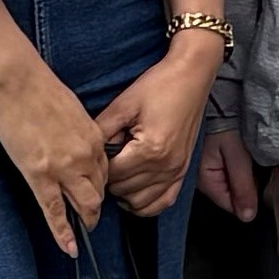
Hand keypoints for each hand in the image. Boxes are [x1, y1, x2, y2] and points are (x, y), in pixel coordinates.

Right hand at [0, 46, 116, 254]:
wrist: (19, 82)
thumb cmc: (40, 90)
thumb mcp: (72, 110)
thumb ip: (78, 132)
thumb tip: (74, 145)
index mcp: (93, 137)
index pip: (104, 170)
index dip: (99, 184)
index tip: (94, 191)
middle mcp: (85, 155)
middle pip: (98, 190)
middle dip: (96, 205)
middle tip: (92, 216)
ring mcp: (64, 167)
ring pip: (84, 203)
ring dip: (85, 218)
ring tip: (83, 230)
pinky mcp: (40, 175)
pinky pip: (54, 210)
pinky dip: (62, 233)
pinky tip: (68, 247)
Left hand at [99, 42, 216, 219]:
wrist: (191, 75)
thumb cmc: (159, 85)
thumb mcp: (123, 104)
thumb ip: (102, 130)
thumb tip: (87, 151)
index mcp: (150, 149)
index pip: (113, 175)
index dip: (100, 167)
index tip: (97, 154)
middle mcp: (166, 165)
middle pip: (125, 190)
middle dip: (111, 179)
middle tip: (108, 159)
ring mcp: (177, 170)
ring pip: (141, 202)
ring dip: (125, 192)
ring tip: (119, 174)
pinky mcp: (183, 169)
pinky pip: (163, 201)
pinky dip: (147, 203)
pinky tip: (135, 191)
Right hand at [197, 119, 256, 220]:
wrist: (215, 97)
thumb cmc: (223, 120)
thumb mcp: (237, 155)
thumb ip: (243, 186)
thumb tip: (247, 215)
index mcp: (204, 179)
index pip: (228, 204)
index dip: (245, 199)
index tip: (256, 182)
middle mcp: (198, 177)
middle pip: (226, 195)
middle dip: (242, 187)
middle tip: (249, 164)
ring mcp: (200, 168)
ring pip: (225, 184)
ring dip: (237, 175)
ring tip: (242, 155)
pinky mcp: (205, 159)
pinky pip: (221, 172)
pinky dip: (232, 167)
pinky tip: (235, 154)